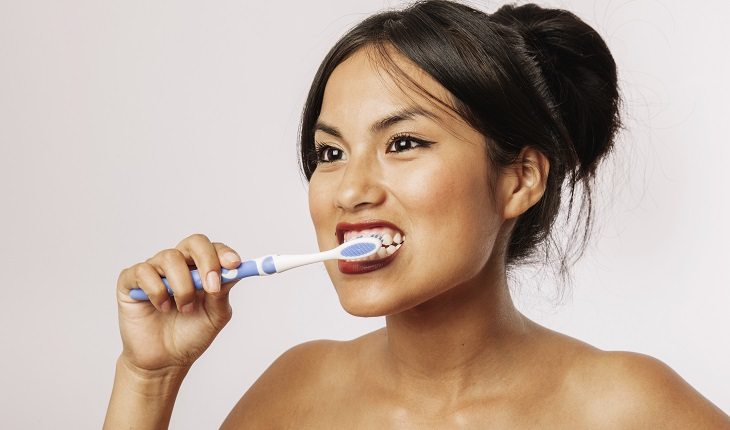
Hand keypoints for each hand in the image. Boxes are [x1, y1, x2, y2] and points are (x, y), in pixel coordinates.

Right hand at [115, 233, 241, 375]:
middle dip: (207, 261)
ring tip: (184, 309)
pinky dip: (157, 291)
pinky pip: (144, 271)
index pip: (213, 248)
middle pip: (194, 242)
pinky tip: (162, 308)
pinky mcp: (131, 281)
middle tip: (211, 287)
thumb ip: (223, 293)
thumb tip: (233, 271)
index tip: (235, 265)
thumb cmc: (190, 335)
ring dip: (182, 287)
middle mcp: (178, 265)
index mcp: (201, 269)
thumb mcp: (215, 316)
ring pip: (170, 258)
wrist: (164, 361)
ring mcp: (154, 270)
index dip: (224, 253)